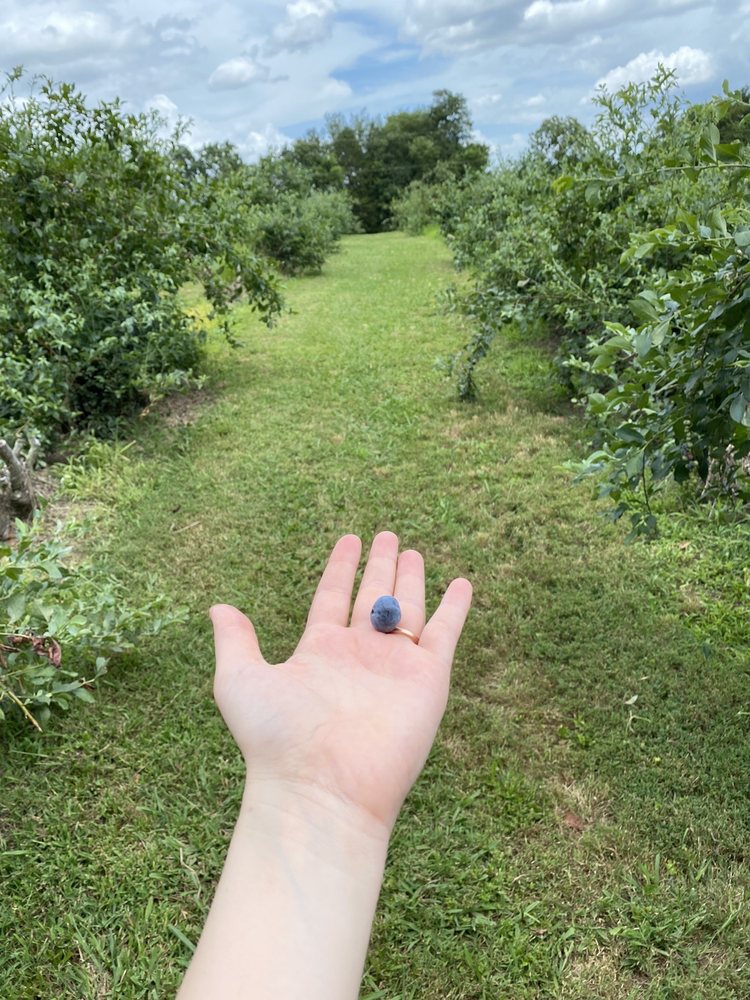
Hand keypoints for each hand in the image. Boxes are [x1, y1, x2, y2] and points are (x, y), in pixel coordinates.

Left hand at [210, 531, 471, 837]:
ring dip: (412, 579)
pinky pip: (444, 633)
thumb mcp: (241, 680)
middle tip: (387, 535)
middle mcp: (358, 655)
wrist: (322, 787)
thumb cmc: (276, 738)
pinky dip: (455, 608)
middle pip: (372, 597)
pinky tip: (461, 584)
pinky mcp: (428, 679)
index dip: (341, 567)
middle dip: (380, 566)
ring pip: (406, 609)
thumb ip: (235, 641)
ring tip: (413, 550)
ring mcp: (395, 666)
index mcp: (319, 650)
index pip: (333, 597)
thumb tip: (217, 607)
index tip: (350, 539)